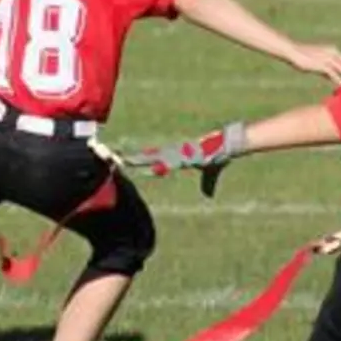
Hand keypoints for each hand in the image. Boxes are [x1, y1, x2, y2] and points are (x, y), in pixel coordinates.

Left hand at [124, 122, 245, 195]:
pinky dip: (161, 167)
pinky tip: (151, 169)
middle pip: (147, 158)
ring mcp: (177, 155)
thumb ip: (207, 184)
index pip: (151, 159)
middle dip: (131, 159)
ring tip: (124, 162)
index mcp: (174, 157)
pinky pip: (170, 163)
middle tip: (114, 158)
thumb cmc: (217, 155)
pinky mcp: (186, 157)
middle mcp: (172, 154)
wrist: (226, 145)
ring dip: (140, 161)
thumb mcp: (210, 174)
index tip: (123, 161)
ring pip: (154, 158)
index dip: (138, 160)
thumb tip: (209, 196)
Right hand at [286, 43, 340, 85]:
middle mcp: (334, 53)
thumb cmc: (301, 55)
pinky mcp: (324, 65)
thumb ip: (326, 68)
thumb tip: (332, 77)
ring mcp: (329, 59)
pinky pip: (335, 76)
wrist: (292, 51)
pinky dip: (339, 82)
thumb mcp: (317, 61)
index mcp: (333, 50)